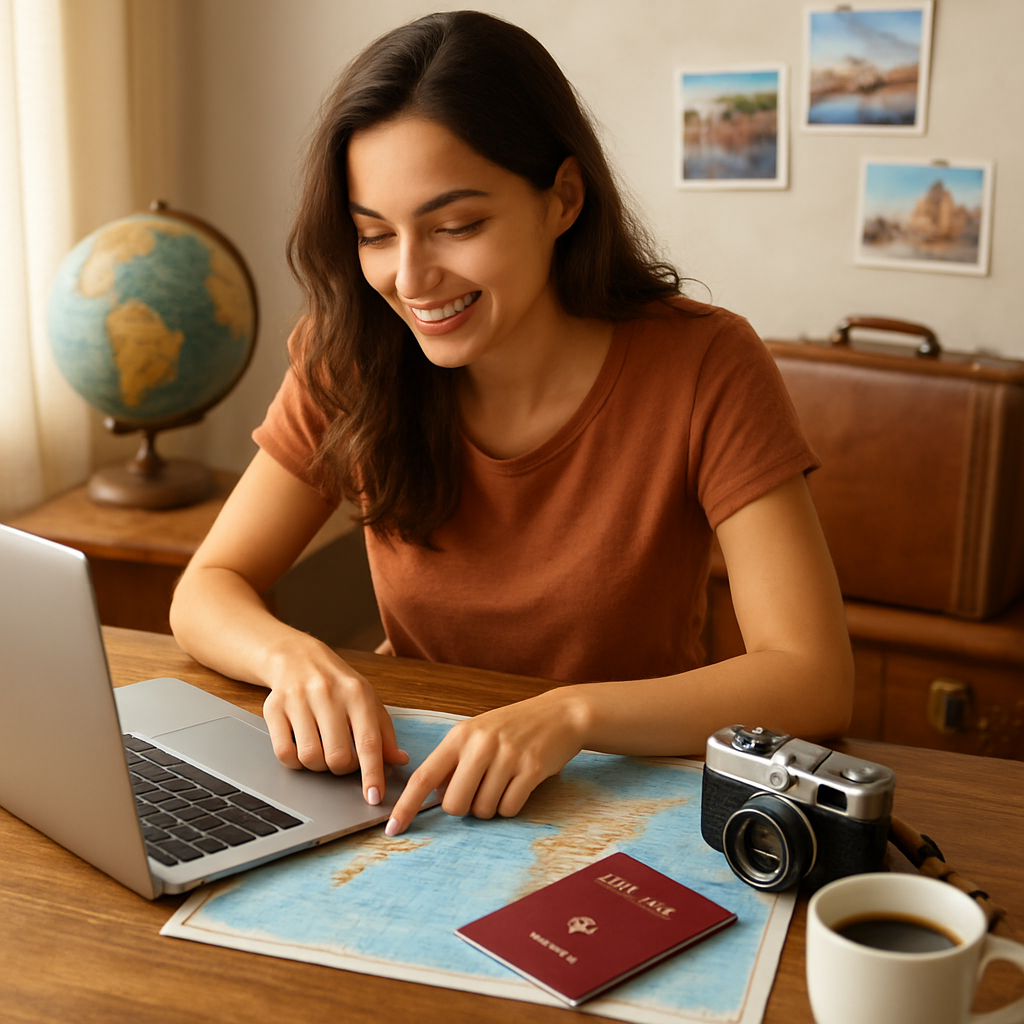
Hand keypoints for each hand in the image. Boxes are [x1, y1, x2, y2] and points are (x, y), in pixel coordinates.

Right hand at [261, 639, 408, 805]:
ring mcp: (298, 699)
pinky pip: (283, 753)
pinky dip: (295, 762)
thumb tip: (400, 761)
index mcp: (357, 693)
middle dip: (343, 769)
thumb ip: (384, 733)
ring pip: (310, 758)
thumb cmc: (339, 685)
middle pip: (337, 756)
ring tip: (323, 750)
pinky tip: (302, 749)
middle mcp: (328, 694)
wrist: (298, 658)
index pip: (368, 742)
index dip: (372, 773)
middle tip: (343, 760)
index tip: (374, 798)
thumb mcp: (368, 701)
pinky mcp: (273, 708)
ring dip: (319, 766)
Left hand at [384, 688, 586, 834]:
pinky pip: (509, 808)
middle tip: (478, 791)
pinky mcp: (531, 769)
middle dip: (464, 808)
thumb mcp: (477, 735)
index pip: (425, 777)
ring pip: (483, 810)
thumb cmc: (513, 728)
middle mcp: (480, 744)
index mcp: (460, 736)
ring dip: (491, 807)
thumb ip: (454, 762)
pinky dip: (511, 806)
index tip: (393, 828)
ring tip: (503, 782)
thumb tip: (434, 797)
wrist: (559, 714)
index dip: (406, 805)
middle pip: (454, 804)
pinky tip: (519, 785)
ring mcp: (507, 756)